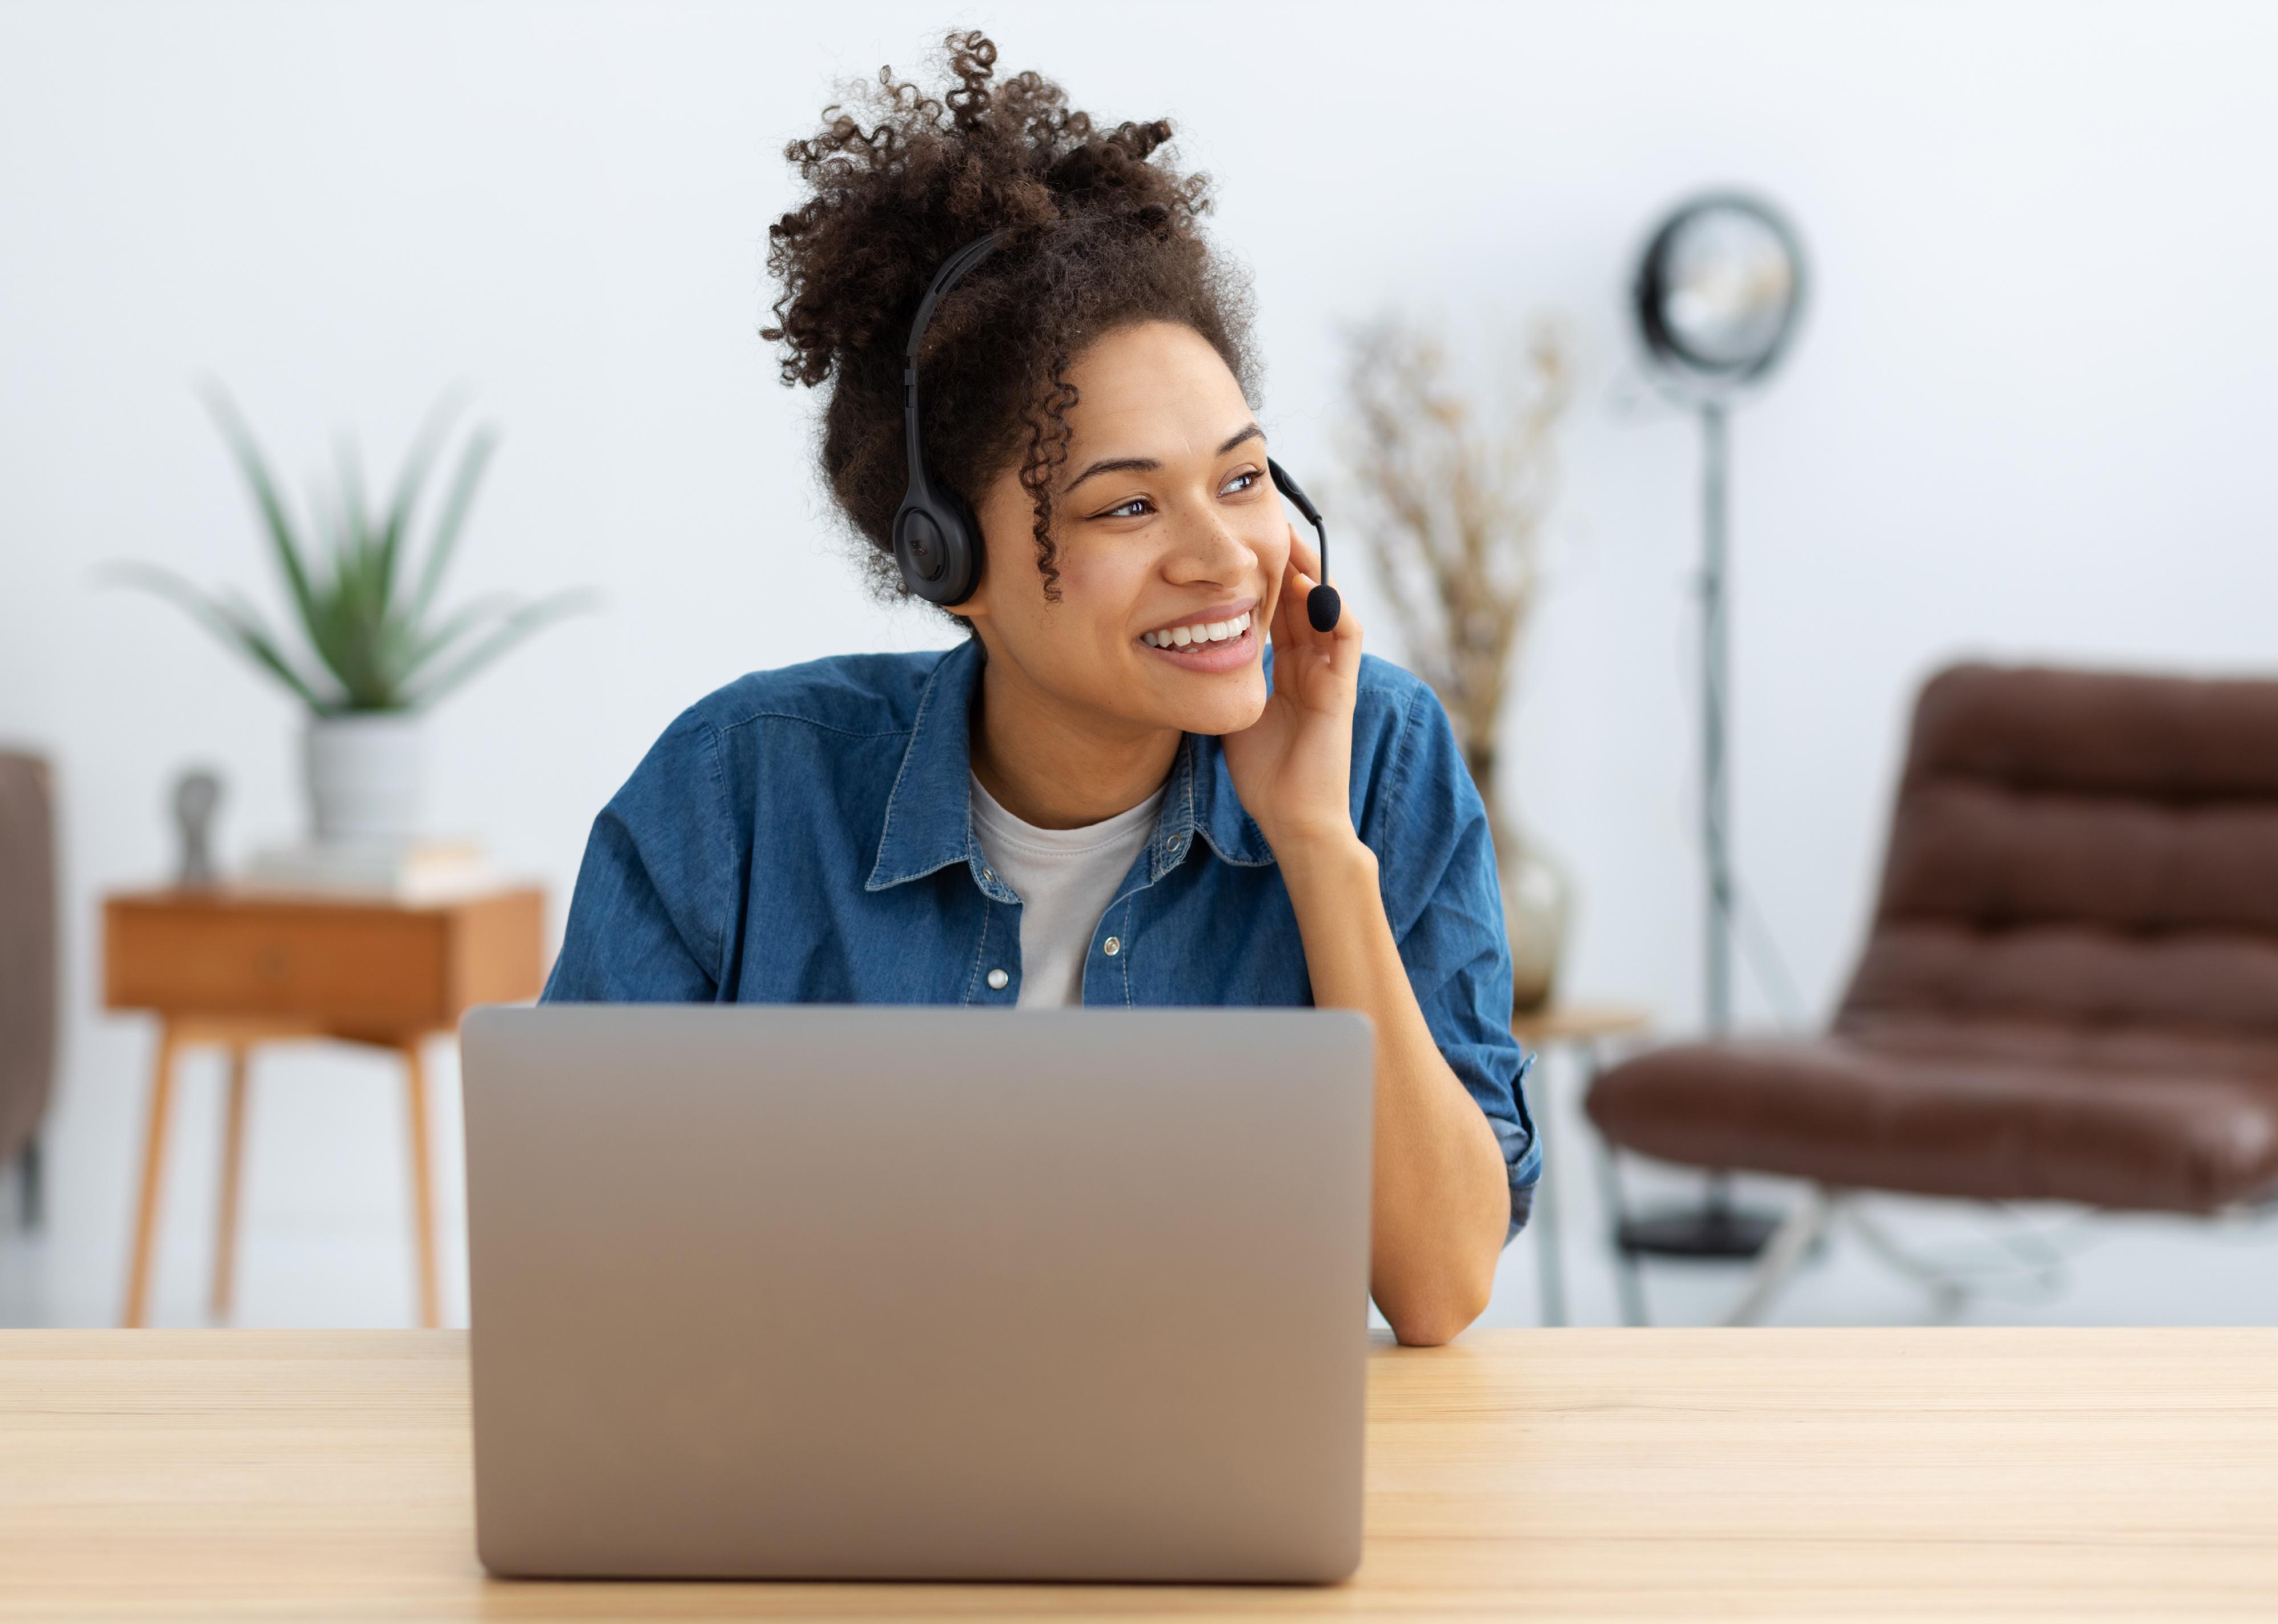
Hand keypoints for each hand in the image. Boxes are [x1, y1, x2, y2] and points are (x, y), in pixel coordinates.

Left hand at [1220, 525, 1363, 858]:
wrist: (1293, 819)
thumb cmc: (1264, 775)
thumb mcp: (1232, 711)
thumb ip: (1220, 679)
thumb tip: (1184, 651)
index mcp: (1289, 669)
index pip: (1277, 608)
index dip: (1261, 575)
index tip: (1238, 544)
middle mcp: (1312, 664)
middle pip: (1301, 596)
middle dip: (1284, 558)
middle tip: (1262, 521)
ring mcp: (1330, 673)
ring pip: (1324, 605)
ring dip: (1308, 570)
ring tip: (1286, 538)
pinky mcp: (1342, 687)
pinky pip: (1345, 634)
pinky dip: (1329, 606)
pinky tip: (1308, 584)